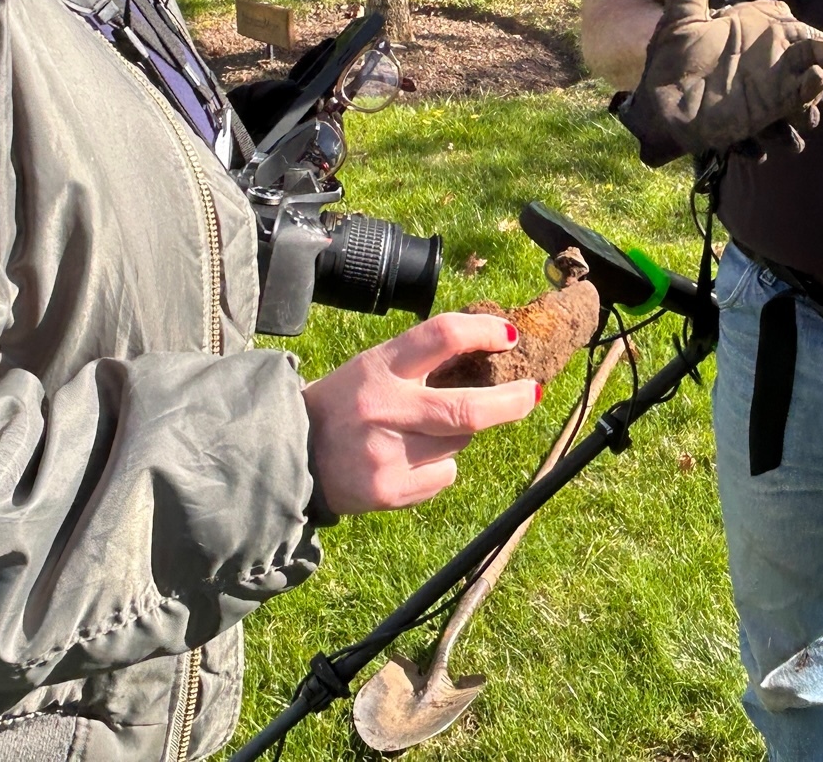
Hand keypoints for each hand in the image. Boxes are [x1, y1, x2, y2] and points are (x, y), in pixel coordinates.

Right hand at [303, 312, 538, 514]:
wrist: (289, 457)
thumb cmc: (339, 405)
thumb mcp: (369, 369)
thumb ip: (417, 364)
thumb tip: (482, 354)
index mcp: (378, 368)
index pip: (441, 336)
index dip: (482, 332)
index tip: (508, 337)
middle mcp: (385, 409)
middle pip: (468, 408)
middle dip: (510, 401)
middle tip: (532, 392)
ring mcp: (388, 453)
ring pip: (458, 442)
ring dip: (457, 435)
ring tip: (419, 433)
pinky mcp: (390, 490)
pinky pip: (443, 474)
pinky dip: (438, 466)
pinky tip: (405, 460)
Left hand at [615, 0, 822, 164]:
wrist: (659, 102)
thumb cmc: (671, 60)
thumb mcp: (680, 19)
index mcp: (760, 29)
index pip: (802, 29)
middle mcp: (772, 56)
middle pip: (820, 55)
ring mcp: (771, 83)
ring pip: (815, 80)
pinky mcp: (766, 108)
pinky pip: (795, 98)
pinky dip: (808, 91)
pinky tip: (816, 82)